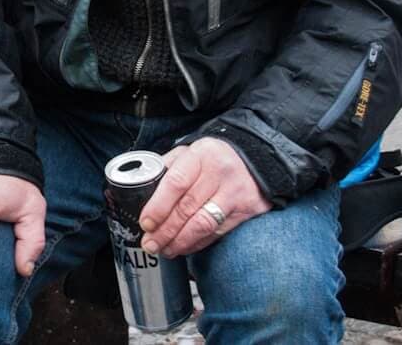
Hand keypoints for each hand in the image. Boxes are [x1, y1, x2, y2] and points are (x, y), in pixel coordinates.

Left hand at [137, 138, 270, 257]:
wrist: (257, 158)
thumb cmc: (215, 158)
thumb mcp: (191, 152)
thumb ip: (169, 168)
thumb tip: (144, 190)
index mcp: (201, 155)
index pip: (176, 183)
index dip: (158, 207)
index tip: (146, 223)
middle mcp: (219, 173)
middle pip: (187, 208)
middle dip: (165, 231)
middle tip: (150, 243)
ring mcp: (235, 193)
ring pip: (203, 224)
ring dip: (180, 242)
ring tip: (165, 249)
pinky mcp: (247, 210)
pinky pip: (218, 233)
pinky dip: (198, 244)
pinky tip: (184, 247)